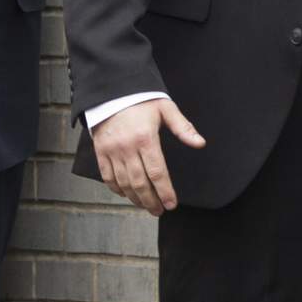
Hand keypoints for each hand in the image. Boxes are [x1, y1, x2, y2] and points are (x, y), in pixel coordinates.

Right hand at [92, 99, 205, 215]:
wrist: (112, 90)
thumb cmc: (141, 99)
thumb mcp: (165, 108)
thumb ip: (183, 127)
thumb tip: (200, 143)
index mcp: (145, 138)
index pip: (157, 173)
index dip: (165, 192)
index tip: (171, 204)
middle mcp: (127, 147)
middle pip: (140, 183)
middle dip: (151, 201)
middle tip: (159, 211)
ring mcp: (112, 150)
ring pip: (124, 183)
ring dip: (135, 198)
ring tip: (146, 206)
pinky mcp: (100, 150)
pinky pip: (107, 176)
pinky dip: (116, 189)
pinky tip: (126, 194)